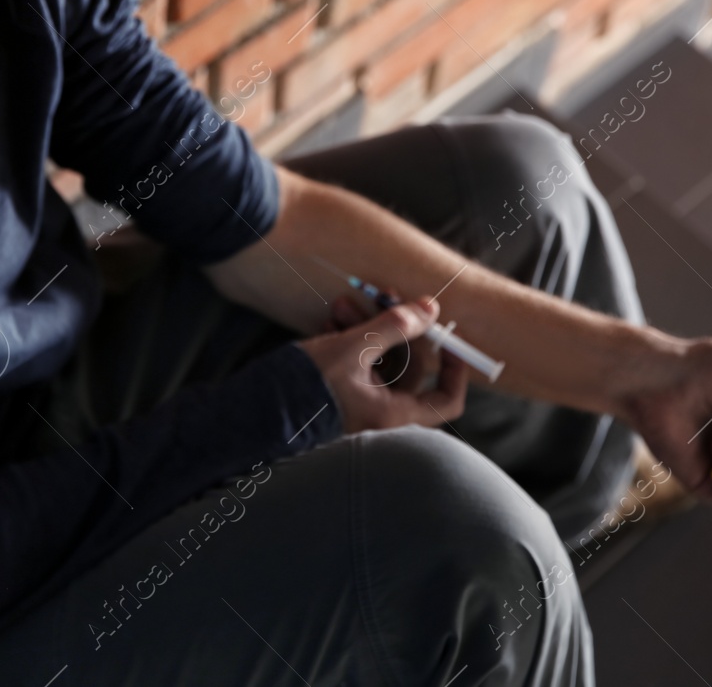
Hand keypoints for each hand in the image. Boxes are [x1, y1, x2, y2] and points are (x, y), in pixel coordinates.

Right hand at [296, 296, 468, 433]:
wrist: (256, 408)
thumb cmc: (307, 384)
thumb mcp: (354, 348)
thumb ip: (394, 327)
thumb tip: (431, 309)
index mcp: (394, 413)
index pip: (446, 400)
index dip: (455, 370)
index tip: (448, 338)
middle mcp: (380, 413)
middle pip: (409, 369)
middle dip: (396, 329)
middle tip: (384, 297)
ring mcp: (359, 404)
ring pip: (378, 361)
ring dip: (367, 328)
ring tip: (346, 302)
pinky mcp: (338, 395)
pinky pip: (356, 365)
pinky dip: (349, 340)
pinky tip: (332, 320)